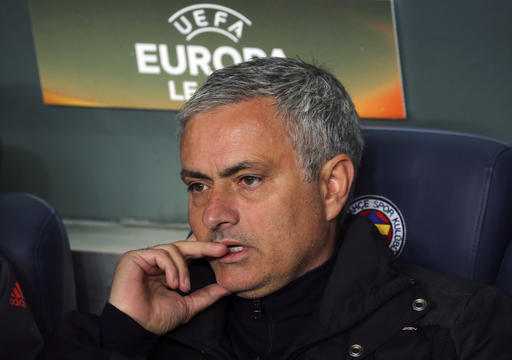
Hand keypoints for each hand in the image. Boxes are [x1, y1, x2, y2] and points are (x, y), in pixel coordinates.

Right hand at [109, 236, 229, 334]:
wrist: (135, 328)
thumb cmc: (156, 319)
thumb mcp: (188, 305)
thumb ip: (206, 295)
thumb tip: (226, 287)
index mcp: (167, 270)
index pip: (188, 254)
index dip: (205, 251)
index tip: (224, 252)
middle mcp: (155, 262)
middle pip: (182, 246)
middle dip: (204, 248)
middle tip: (221, 250)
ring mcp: (145, 258)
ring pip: (173, 249)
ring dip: (182, 269)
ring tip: (183, 287)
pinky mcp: (134, 257)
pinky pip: (160, 254)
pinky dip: (171, 267)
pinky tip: (172, 283)